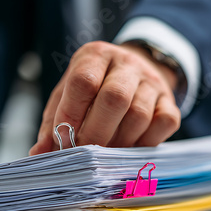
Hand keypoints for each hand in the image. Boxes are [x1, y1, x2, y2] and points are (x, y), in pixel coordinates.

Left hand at [29, 41, 180, 153]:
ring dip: (120, 142)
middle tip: (86, 154)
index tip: (64, 142)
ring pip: (139, 115)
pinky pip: (164, 124)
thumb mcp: (69, 94)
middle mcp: (127, 63)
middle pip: (115, 98)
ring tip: (107, 153)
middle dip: (97, 133)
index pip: (83, 82)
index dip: (72, 115)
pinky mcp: (170, 101)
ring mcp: (152, 81)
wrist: (136, 71)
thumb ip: (53, 122)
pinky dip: (146, 142)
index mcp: (96, 56)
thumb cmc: (95, 87)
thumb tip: (39, 153)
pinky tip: (132, 147)